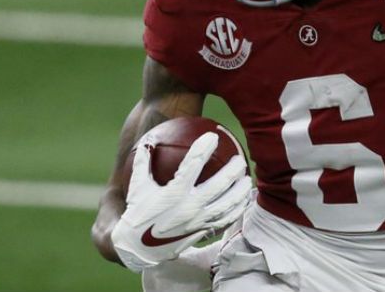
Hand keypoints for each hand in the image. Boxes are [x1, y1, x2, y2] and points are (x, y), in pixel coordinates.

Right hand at [112, 131, 251, 272]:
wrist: (138, 248)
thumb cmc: (138, 213)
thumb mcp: (137, 187)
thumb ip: (142, 162)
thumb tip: (147, 140)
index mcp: (174, 192)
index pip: (194, 163)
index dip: (205, 147)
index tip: (213, 136)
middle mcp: (189, 207)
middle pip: (220, 184)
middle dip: (233, 169)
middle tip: (240, 159)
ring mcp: (199, 221)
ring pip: (228, 204)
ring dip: (240, 190)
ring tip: (247, 178)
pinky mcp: (203, 232)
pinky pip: (226, 220)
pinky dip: (238, 209)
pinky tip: (244, 200)